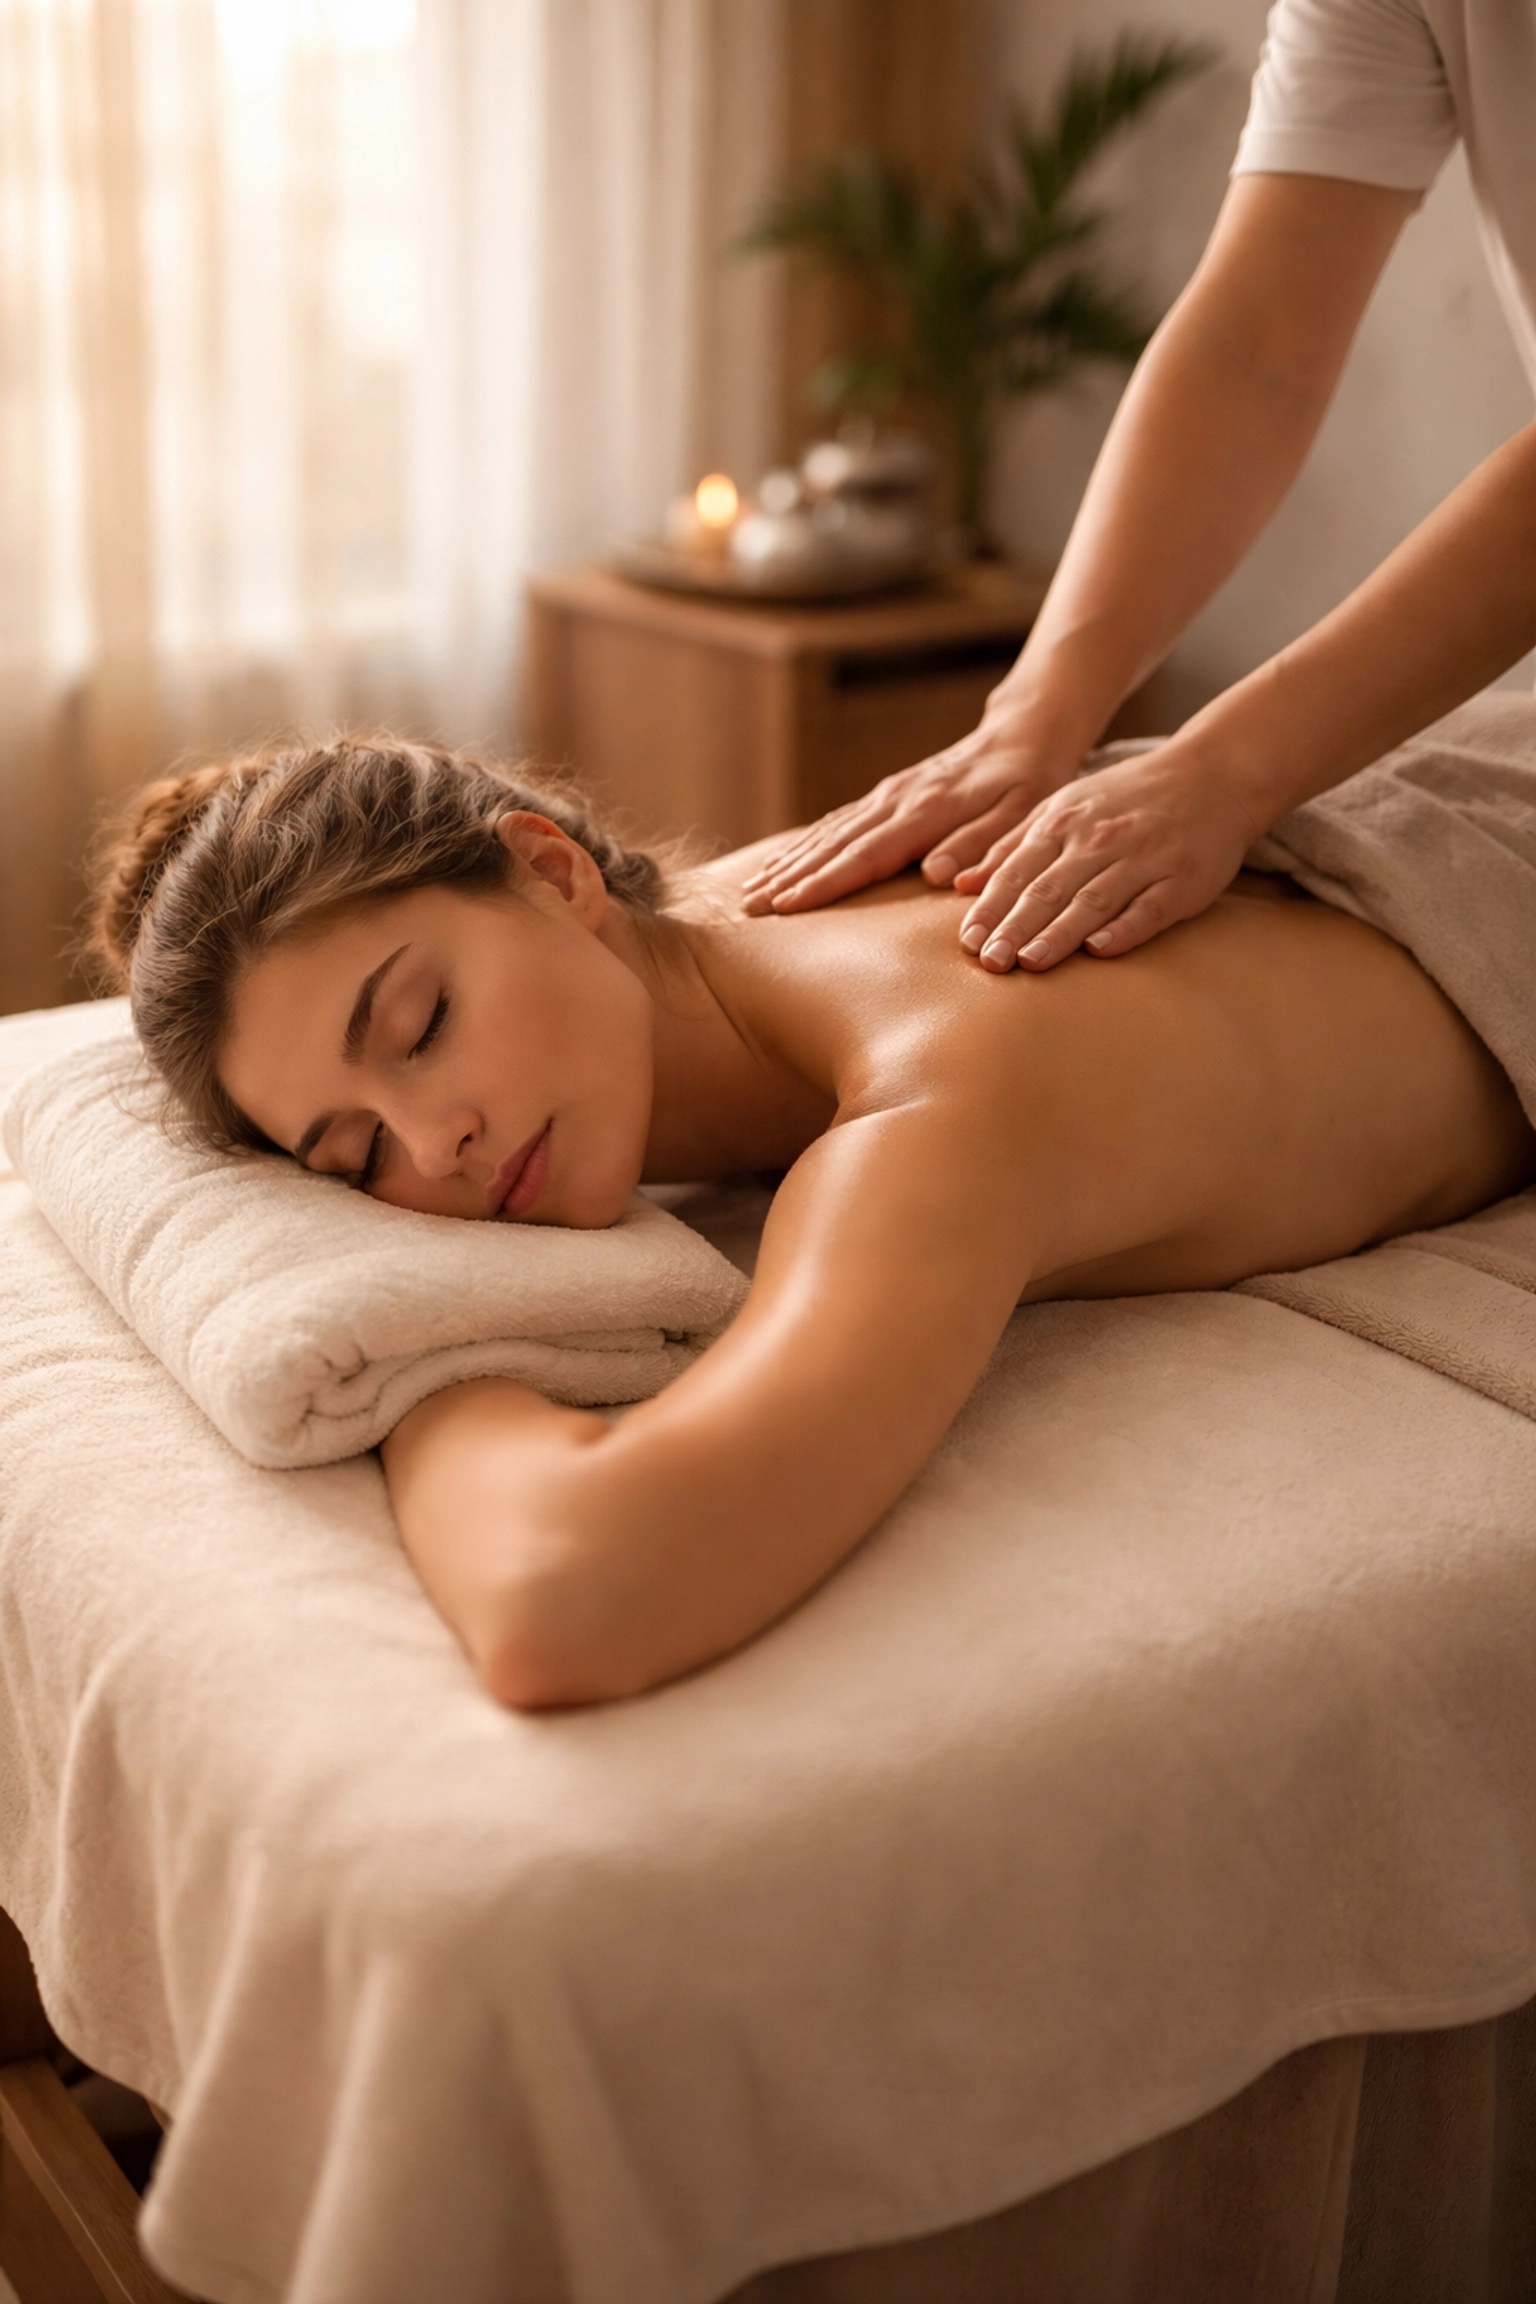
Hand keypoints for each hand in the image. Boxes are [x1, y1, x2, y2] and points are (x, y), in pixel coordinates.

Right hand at [740, 710, 1074, 915]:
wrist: (1022, 736)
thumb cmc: (1030, 784)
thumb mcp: (1024, 817)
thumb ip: (985, 846)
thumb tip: (938, 876)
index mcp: (928, 810)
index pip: (866, 853)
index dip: (825, 883)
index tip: (786, 906)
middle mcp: (897, 800)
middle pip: (834, 845)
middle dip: (788, 878)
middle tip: (747, 909)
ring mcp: (887, 795)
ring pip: (828, 832)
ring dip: (787, 862)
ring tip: (750, 891)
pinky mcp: (886, 796)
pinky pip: (837, 823)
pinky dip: (805, 845)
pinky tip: (781, 863)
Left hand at [952, 740, 1261, 972]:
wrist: (1214, 774)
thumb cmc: (1129, 798)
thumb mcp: (1065, 806)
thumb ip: (1013, 845)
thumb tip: (962, 885)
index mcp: (1064, 821)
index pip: (1017, 871)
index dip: (991, 908)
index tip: (967, 943)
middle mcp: (1099, 839)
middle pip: (1048, 889)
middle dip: (1015, 927)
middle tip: (989, 962)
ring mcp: (1143, 858)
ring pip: (1093, 900)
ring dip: (1060, 933)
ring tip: (1030, 962)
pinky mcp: (1182, 880)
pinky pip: (1149, 908)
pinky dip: (1124, 928)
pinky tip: (1099, 949)